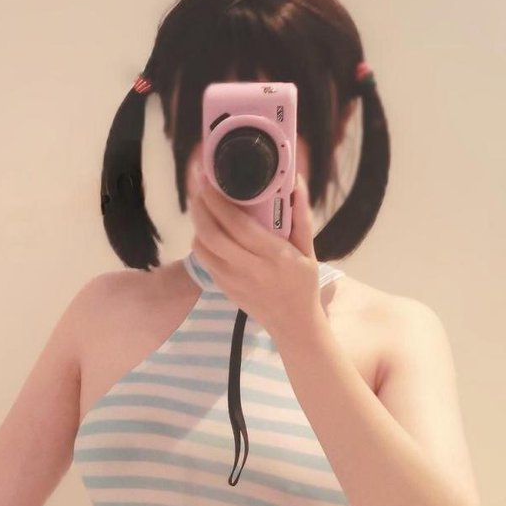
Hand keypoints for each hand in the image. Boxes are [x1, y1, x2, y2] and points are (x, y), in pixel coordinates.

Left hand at [189, 162, 328, 342]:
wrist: (292, 324)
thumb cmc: (303, 284)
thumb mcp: (308, 251)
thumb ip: (302, 217)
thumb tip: (296, 182)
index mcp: (274, 256)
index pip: (238, 225)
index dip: (219, 202)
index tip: (210, 181)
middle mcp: (249, 268)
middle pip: (214, 234)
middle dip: (201, 206)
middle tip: (198, 184)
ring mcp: (232, 280)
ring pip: (203, 247)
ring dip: (197, 222)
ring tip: (199, 201)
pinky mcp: (223, 288)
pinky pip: (205, 260)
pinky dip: (200, 240)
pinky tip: (204, 226)